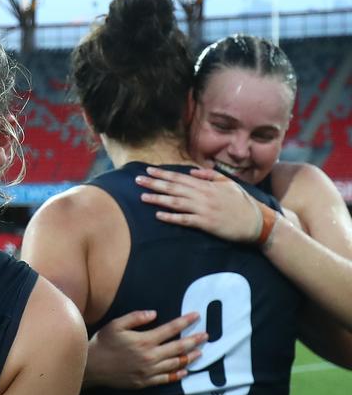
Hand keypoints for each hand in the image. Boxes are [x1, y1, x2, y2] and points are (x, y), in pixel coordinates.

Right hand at [85, 310, 206, 388]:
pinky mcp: (145, 382)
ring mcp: (148, 371)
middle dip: (194, 340)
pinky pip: (166, 378)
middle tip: (206, 336)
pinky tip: (184, 371)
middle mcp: (150, 356)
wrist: (91, 367)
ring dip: (190, 357)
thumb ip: (136, 317)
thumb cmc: (102, 343)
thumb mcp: (116, 325)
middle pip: (178, 347)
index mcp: (144, 340)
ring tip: (200, 352)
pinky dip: (177, 374)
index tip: (196, 316)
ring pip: (175, 363)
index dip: (185, 322)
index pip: (170, 329)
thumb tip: (154, 313)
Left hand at [136, 166, 262, 241]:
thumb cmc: (241, 203)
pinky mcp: (206, 224)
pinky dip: (171, 217)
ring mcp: (204, 210)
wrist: (257, 222)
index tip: (148, 171)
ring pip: (177, 203)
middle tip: (137, 180)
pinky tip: (158, 216)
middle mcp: (204, 196)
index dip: (163, 174)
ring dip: (158, 199)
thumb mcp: (228, 183)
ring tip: (142, 197)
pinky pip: (185, 220)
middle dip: (155, 184)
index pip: (180, 178)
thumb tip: (191, 171)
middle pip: (174, 188)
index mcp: (207, 185)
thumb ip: (209, 175)